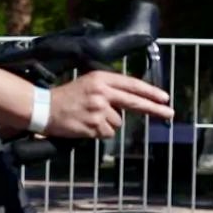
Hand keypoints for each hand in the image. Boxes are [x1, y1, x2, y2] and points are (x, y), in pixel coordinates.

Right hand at [46, 72, 173, 139]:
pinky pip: (107, 133)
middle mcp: (101, 92)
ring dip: (108, 123)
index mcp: (101, 79)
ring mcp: (98, 110)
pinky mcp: (93, 126)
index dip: (150, 92)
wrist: (43, 108)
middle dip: (155, 108)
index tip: (165, 98)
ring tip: (89, 118)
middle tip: (170, 113)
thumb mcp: (88, 83)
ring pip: (118, 122)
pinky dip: (99, 132)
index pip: (132, 84)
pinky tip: (85, 125)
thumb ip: (110, 89)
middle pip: (135, 102)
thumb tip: (132, 102)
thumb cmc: (66, 96)